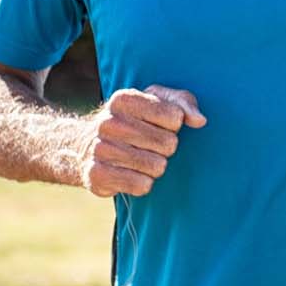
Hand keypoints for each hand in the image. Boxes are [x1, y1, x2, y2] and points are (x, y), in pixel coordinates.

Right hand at [78, 86, 205, 197]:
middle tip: (150, 145)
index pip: (174, 117)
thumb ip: (184, 103)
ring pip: (157, 166)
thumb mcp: (158, 101)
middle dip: (166, 147)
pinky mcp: (97, 176)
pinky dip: (144, 183)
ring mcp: (100, 150)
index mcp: (123, 100)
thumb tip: (200, 121)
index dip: (174, 124)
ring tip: (140, 158)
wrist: (86, 146)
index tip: (161, 124)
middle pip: (168, 143)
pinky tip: (131, 174)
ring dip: (156, 166)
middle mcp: (108, 123)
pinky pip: (142, 185)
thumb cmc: (135, 121)